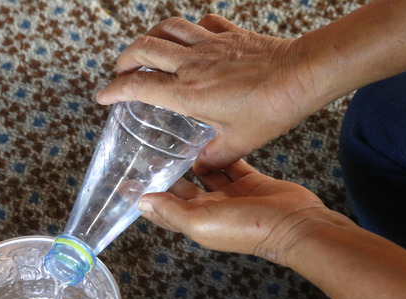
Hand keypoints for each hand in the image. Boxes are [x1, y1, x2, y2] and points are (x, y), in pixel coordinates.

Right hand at [96, 15, 314, 172]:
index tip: (102, 97)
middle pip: (143, 48)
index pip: (137, 86)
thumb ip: (213, 156)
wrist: (302, 75)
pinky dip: (190, 30)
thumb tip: (200, 166)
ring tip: (146, 49)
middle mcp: (192, 63)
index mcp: (188, 92)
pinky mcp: (229, 35)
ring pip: (167, 28)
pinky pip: (202, 24)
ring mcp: (210, 44)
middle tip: (121, 71)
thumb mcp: (238, 142)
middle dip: (124, 58)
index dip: (113, 91)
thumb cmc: (271, 109)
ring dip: (151, 37)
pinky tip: (192, 39)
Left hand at [137, 159, 352, 263]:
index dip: (144, 197)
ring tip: (174, 139)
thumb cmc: (246, 228)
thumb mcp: (200, 222)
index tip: (127, 181)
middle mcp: (210, 209)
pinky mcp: (249, 182)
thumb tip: (143, 201)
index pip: (162, 210)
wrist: (294, 224)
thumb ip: (171, 210)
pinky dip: (218, 153)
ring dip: (190, 160)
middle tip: (149, 152)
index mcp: (195, 222)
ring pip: (204, 174)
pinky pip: (228, 164)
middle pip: (181, 190)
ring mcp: (230, 195)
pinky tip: (207, 137)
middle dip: (165, 174)